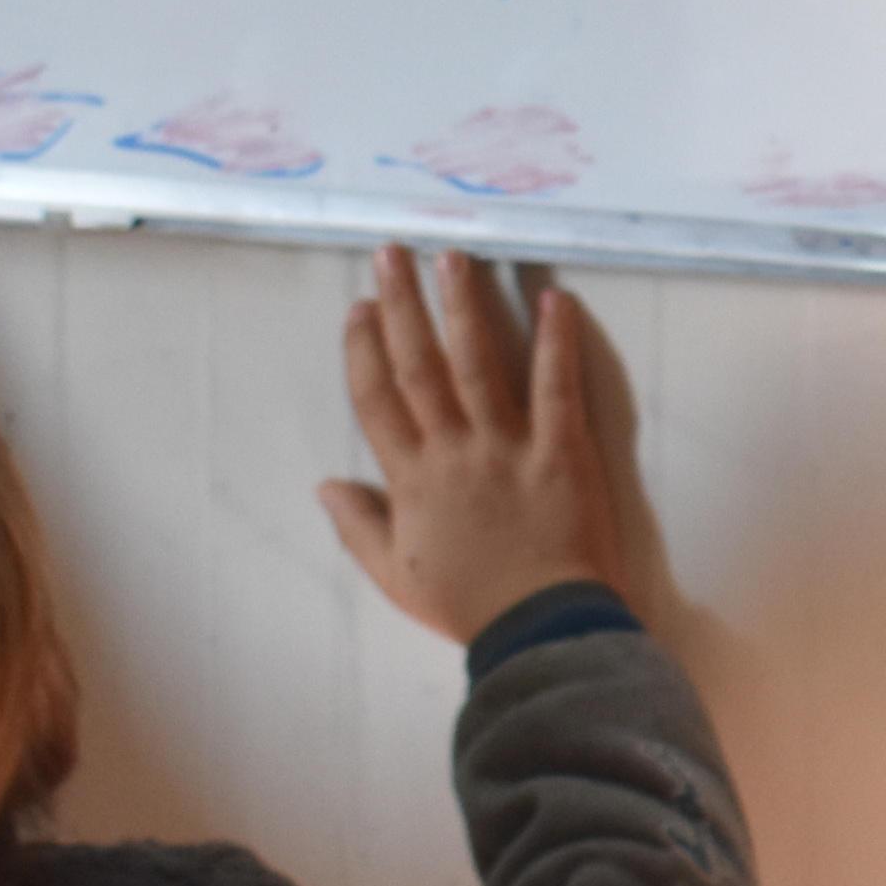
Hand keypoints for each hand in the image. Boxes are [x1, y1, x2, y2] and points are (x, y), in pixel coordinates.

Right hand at [320, 245, 635, 639]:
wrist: (542, 631)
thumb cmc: (471, 605)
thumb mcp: (397, 577)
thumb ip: (359, 527)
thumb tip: (324, 486)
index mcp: (411, 480)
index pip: (376, 399)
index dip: (363, 349)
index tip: (358, 307)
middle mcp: (452, 452)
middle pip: (418, 366)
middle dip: (401, 305)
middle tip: (391, 254)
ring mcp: (507, 448)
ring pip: (477, 364)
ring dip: (463, 306)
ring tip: (453, 257)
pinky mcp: (561, 452)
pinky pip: (555, 387)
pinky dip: (556, 341)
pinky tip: (555, 297)